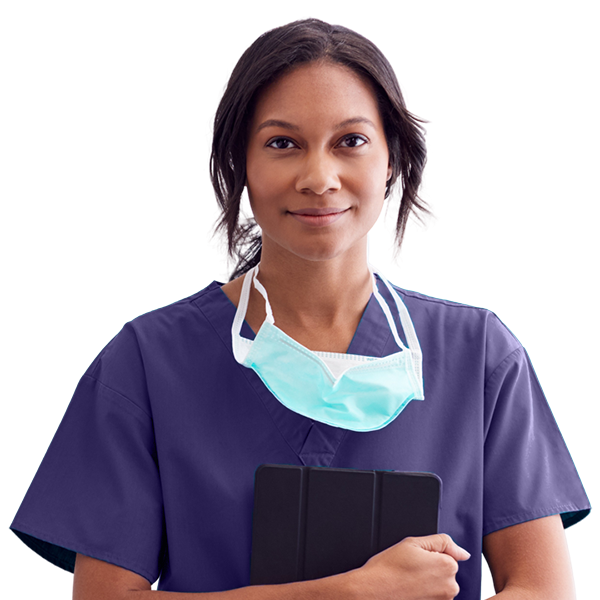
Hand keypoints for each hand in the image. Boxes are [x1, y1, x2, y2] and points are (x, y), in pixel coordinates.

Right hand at [346, 533, 470, 599]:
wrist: (372, 591)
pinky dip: (424, 595)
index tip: (415, 559)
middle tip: (410, 570)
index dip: (430, 555)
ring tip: (408, 581)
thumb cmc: (388, 568)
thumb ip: (442, 542)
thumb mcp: (413, 543)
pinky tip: (410, 592)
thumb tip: (463, 552)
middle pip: (445, 573)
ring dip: (427, 584)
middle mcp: (450, 588)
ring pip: (439, 587)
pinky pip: (433, 598)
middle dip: (431, 570)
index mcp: (447, 566)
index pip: (448, 556)